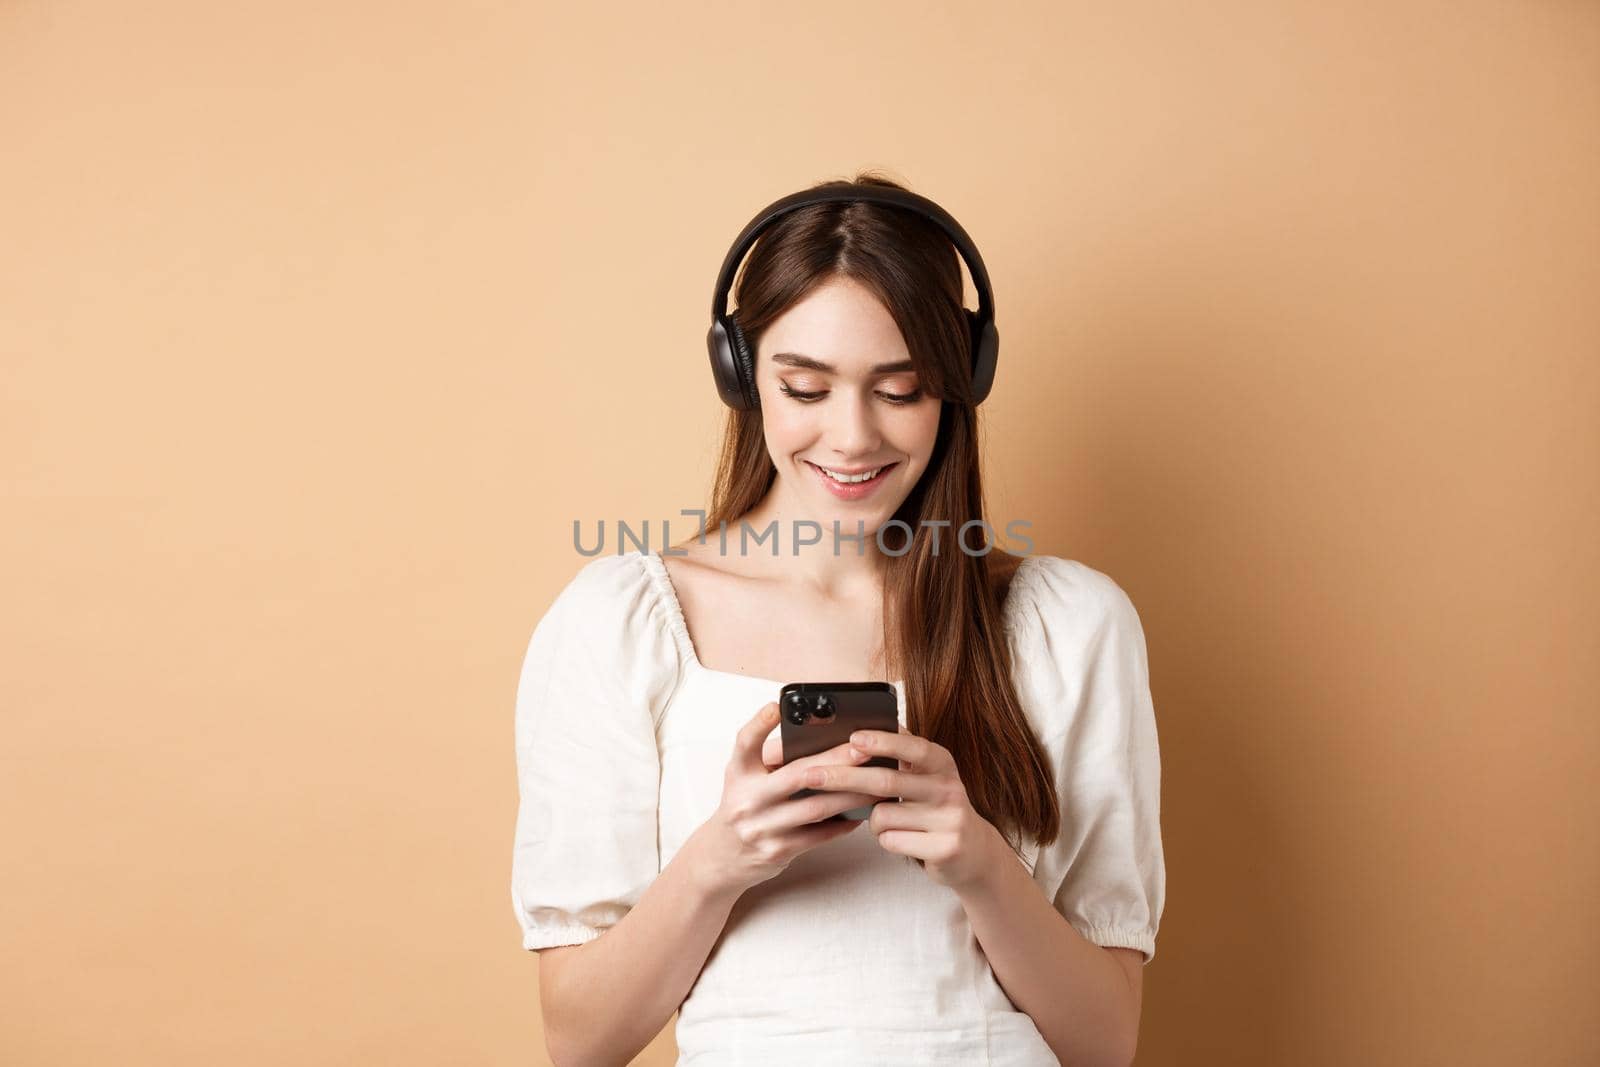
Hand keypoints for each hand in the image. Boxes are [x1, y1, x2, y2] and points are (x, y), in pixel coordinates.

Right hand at [692, 702, 880, 897]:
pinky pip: (818, 836)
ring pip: (815, 808)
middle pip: (797, 775)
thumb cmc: (744, 805)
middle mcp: (747, 799)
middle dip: (836, 761)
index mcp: (739, 773)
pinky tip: (862, 813)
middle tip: (864, 750)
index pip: (745, 744)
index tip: (777, 706)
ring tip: (876, 783)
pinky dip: (842, 823)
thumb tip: (822, 737)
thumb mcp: (745, 777)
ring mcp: (762, 828)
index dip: (759, 724)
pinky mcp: (777, 851)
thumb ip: (772, 758)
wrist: (722, 855)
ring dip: (850, 795)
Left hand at [800, 724, 1004, 892]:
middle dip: (843, 777)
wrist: (974, 852)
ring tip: (890, 821)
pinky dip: (886, 840)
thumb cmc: (935, 807)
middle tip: (810, 776)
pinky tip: (903, 839)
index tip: (853, 738)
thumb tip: (855, 736)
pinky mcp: (945, 848)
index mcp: (943, 763)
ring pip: (883, 816)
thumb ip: (900, 757)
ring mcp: (950, 819)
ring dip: (872, 820)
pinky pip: (891, 841)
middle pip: (886, 781)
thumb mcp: (927, 776)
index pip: (912, 746)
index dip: (882, 742)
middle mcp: (949, 788)